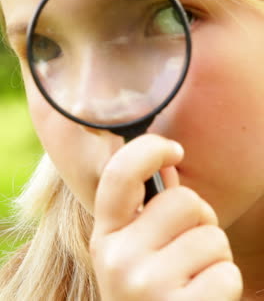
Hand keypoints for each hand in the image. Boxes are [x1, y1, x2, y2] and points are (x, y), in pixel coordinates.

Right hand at [90, 134, 242, 300]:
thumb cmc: (151, 290)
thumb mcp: (137, 250)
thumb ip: (150, 207)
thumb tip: (168, 162)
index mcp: (106, 235)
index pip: (119, 174)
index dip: (149, 149)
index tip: (174, 149)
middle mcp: (117, 258)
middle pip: (186, 201)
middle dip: (201, 219)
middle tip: (189, 247)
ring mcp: (145, 286)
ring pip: (212, 237)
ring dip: (215, 256)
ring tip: (193, 277)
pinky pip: (226, 273)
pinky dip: (224, 284)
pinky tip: (201, 299)